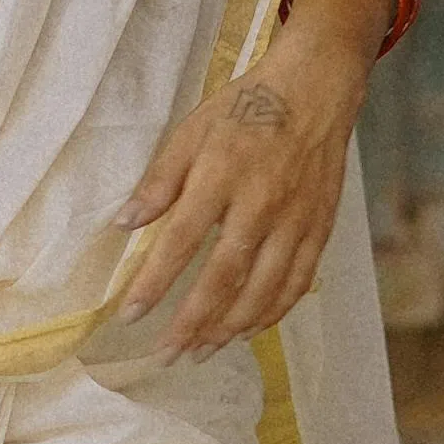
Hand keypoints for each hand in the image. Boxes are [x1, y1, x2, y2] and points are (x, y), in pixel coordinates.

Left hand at [120, 59, 358, 358]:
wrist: (316, 90)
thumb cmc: (246, 108)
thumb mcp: (192, 131)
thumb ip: (159, 181)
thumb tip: (123, 224)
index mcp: (222, 174)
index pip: (182, 240)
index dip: (155, 282)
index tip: (130, 316)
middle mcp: (261, 203)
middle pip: (224, 276)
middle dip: (192, 322)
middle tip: (165, 354)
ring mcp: (296, 219)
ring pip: (264, 288)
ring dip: (230, 327)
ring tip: (201, 351)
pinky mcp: (320, 228)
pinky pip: (298, 282)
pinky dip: (274, 312)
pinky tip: (249, 330)